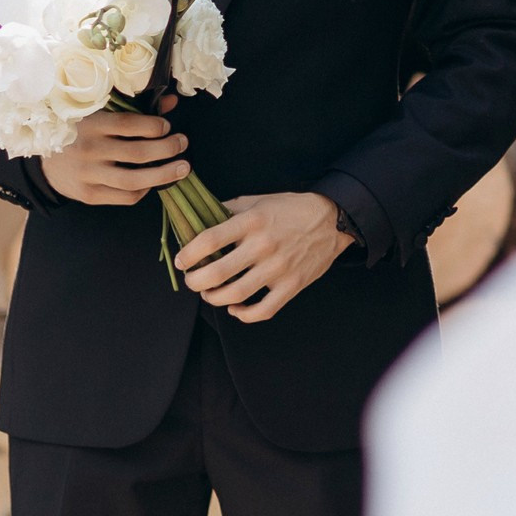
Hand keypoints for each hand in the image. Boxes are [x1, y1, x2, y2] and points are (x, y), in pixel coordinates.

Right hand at [40, 96, 189, 205]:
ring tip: (183, 168)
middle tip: (183, 143)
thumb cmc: (79, 132)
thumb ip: (137, 108)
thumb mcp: (101, 114)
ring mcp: (88, 175)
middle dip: (168, 149)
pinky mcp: (89, 195)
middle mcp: (89, 150)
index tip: (167, 127)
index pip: (129, 124)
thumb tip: (173, 102)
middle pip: (138, 153)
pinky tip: (154, 182)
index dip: (155, 126)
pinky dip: (144, 190)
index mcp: (91, 124)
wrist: (44, 162)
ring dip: (164, 175)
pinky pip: (125, 197)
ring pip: (134, 180)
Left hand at [175, 191, 353, 321]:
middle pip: (217, 272)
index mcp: (253, 221)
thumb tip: (200, 218)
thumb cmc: (292, 209)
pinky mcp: (292, 285)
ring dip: (214, 298)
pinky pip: (262, 310)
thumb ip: (230, 209)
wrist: (333, 220)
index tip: (182, 260)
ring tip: (209, 293)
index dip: (188, 254)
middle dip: (195, 281)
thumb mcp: (260, 200)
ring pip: (235, 294)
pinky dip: (243, 314)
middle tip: (191, 280)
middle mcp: (264, 245)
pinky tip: (235, 308)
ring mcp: (278, 268)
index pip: (209, 240)